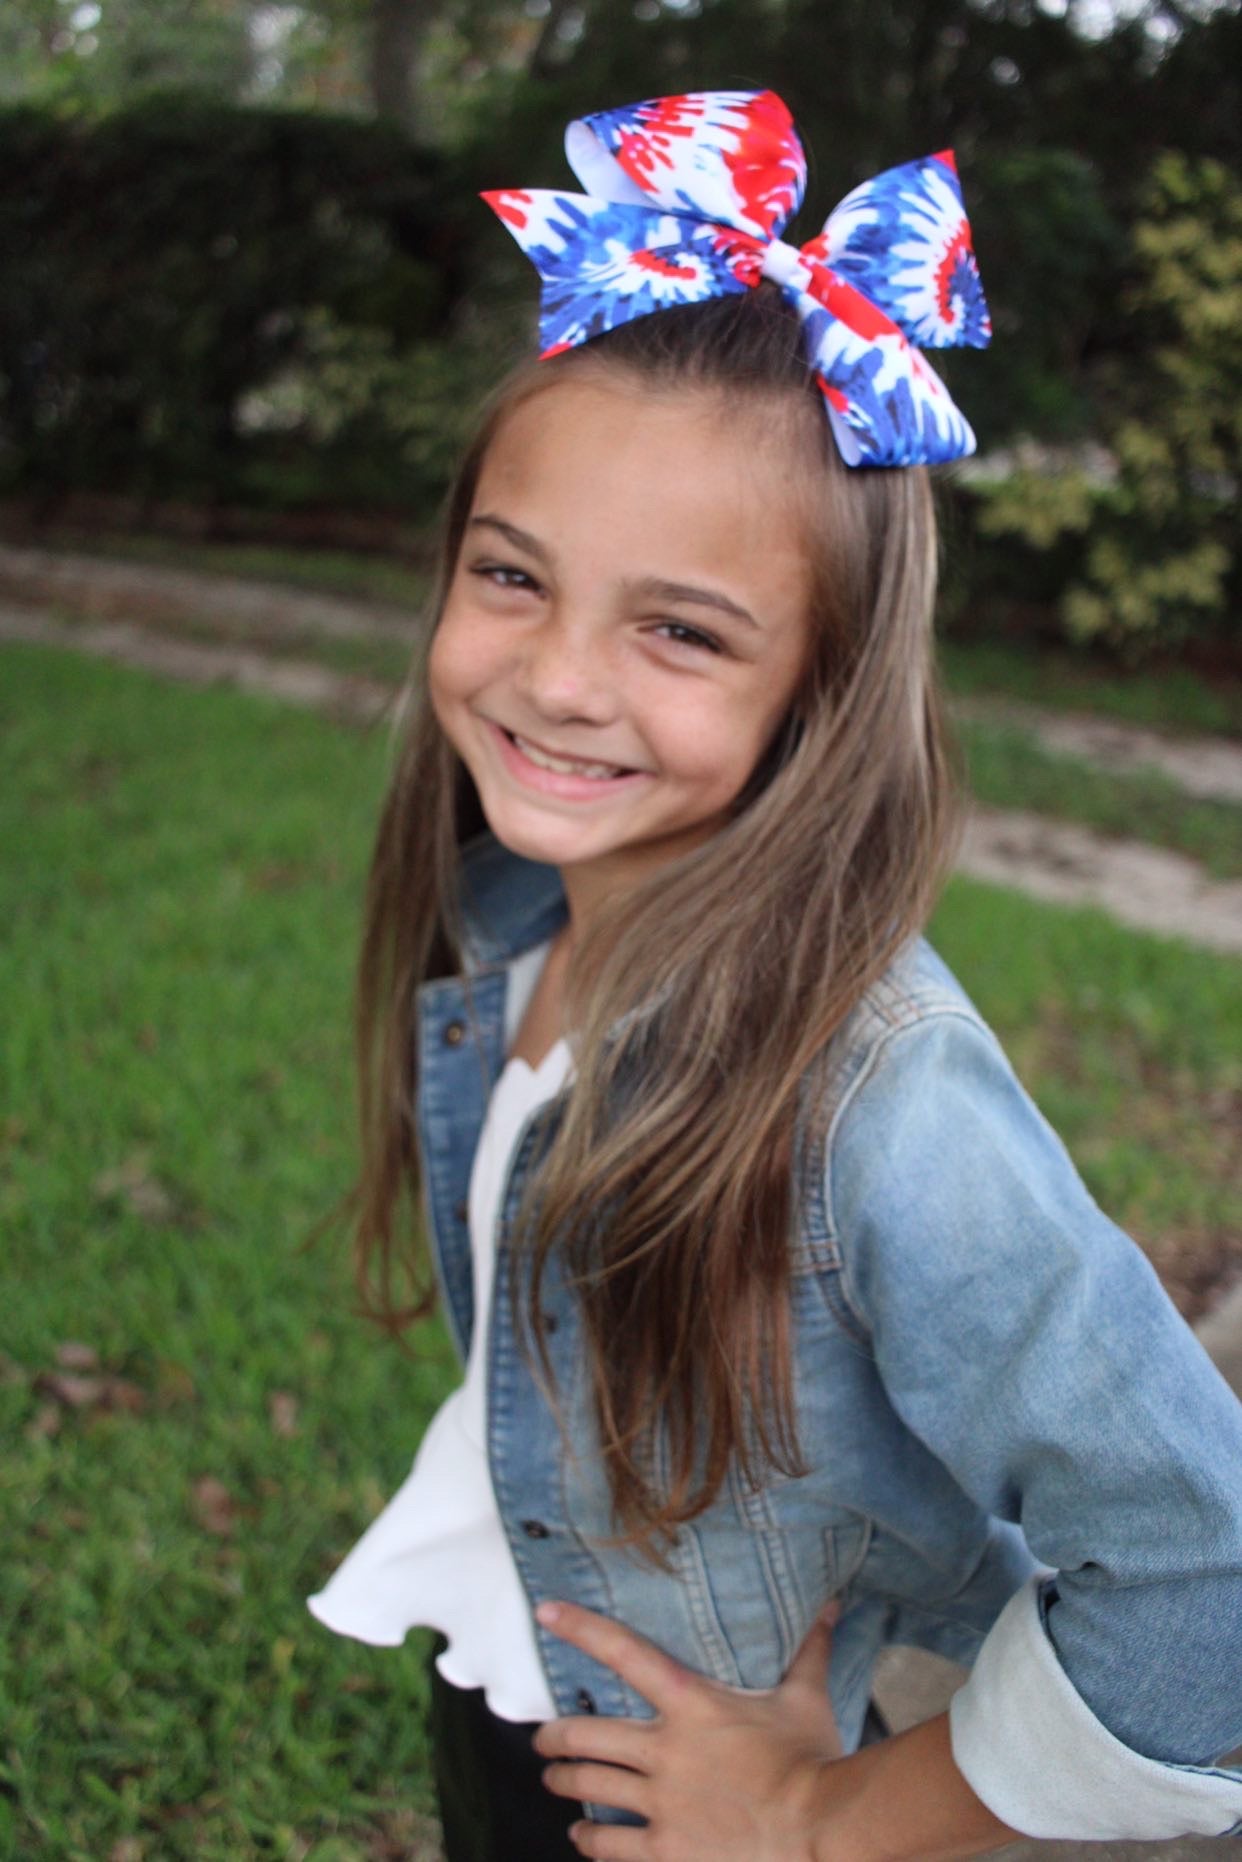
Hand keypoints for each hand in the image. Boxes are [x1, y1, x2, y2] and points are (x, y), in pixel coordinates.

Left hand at [532, 1596, 844, 1860]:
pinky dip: (589, 1839)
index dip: (580, 1628)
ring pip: (589, 1785)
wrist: (820, 1830)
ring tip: (552, 1778)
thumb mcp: (807, 1700)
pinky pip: (610, 1844)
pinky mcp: (667, 1850)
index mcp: (692, 1705)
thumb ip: (809, 1651)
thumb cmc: (814, 1763)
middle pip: (586, 1734)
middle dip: (554, 1735)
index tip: (547, 1613)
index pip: (624, 1653)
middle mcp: (666, 1751)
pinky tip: (581, 1836)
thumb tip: (830, 1606)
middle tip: (542, 1738)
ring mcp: (662, 1803)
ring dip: (563, 1780)